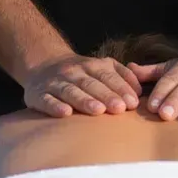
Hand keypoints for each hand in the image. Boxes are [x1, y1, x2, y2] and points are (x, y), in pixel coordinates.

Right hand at [23, 54, 142, 118]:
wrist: (43, 64)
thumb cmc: (81, 73)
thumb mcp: (101, 67)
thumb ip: (122, 76)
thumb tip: (139, 92)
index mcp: (91, 65)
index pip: (108, 75)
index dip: (120, 88)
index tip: (132, 103)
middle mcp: (73, 71)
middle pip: (91, 83)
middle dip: (106, 95)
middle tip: (120, 109)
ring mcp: (55, 82)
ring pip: (70, 90)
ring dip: (84, 100)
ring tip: (98, 110)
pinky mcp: (38, 94)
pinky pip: (46, 100)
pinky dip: (55, 106)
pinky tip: (65, 113)